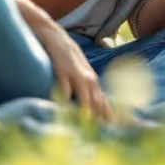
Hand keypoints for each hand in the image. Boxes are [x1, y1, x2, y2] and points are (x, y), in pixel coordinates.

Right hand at [13, 0, 112, 121]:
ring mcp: (76, 73)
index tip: (114, 129)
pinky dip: (67, 101)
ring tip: (88, 128)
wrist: (50, 30)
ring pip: (86, 98)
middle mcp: (87, 76)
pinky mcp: (62, 69)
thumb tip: (85, 101)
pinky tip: (66, 112)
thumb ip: (80, 84)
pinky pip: (65, 89)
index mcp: (91, 78)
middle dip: (101, 120)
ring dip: (87, 114)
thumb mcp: (76, 67)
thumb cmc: (62, 51)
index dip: (109, 116)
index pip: (103, 101)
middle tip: (104, 134)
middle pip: (98, 103)